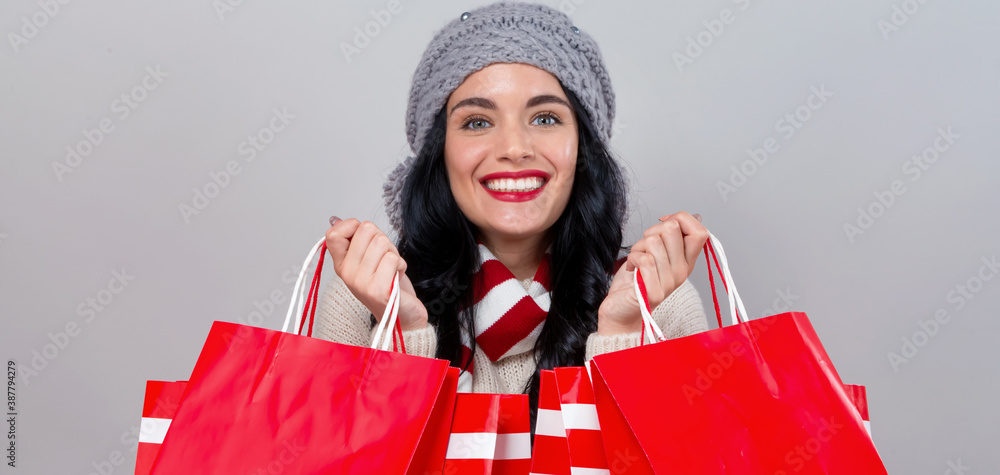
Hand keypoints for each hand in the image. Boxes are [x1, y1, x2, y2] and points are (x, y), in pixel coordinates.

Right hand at [325, 217, 427, 330]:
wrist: (400, 315)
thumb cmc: (385, 284)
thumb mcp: (366, 260)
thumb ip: (354, 240)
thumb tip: (335, 220)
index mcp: (341, 264)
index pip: (333, 233)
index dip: (353, 226)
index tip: (365, 238)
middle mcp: (347, 274)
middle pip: (366, 229)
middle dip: (382, 238)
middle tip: (383, 257)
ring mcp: (361, 282)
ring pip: (382, 242)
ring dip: (393, 252)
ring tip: (390, 268)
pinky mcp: (378, 290)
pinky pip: (393, 258)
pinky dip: (401, 264)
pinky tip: (396, 276)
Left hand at [597, 212, 708, 334]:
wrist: (621, 311)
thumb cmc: (637, 280)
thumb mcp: (659, 253)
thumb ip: (673, 237)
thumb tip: (694, 216)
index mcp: (687, 261)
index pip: (700, 231)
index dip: (681, 218)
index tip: (664, 223)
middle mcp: (682, 271)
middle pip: (672, 228)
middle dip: (652, 230)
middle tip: (645, 246)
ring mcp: (670, 282)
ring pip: (654, 242)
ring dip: (637, 247)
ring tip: (636, 259)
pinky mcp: (654, 292)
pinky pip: (645, 260)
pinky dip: (632, 259)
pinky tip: (632, 268)